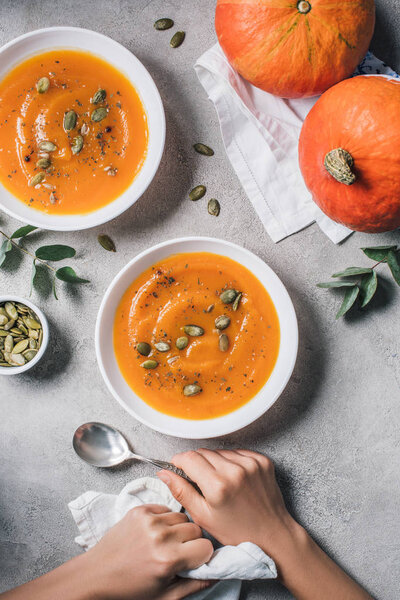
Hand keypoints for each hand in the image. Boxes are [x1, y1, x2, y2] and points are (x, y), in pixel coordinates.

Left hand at [86, 503, 213, 599]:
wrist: (96, 575)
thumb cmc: (130, 590)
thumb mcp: (164, 597)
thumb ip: (194, 586)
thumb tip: (218, 573)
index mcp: (168, 560)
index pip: (206, 547)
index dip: (202, 556)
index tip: (192, 561)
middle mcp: (160, 536)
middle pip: (196, 529)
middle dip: (191, 541)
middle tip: (177, 553)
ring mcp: (149, 520)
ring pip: (182, 517)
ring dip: (178, 529)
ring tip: (164, 543)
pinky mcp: (139, 510)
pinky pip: (165, 508)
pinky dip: (164, 519)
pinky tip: (154, 533)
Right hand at [157, 449, 296, 560]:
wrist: (273, 534)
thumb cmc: (238, 532)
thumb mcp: (203, 517)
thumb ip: (182, 492)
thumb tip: (164, 473)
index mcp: (218, 485)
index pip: (189, 458)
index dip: (179, 462)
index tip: (177, 467)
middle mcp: (235, 470)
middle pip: (203, 452)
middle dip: (196, 463)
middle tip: (200, 481)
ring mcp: (251, 463)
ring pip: (219, 451)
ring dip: (214, 462)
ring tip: (219, 483)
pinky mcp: (262, 460)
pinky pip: (237, 452)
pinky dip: (231, 462)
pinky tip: (233, 478)